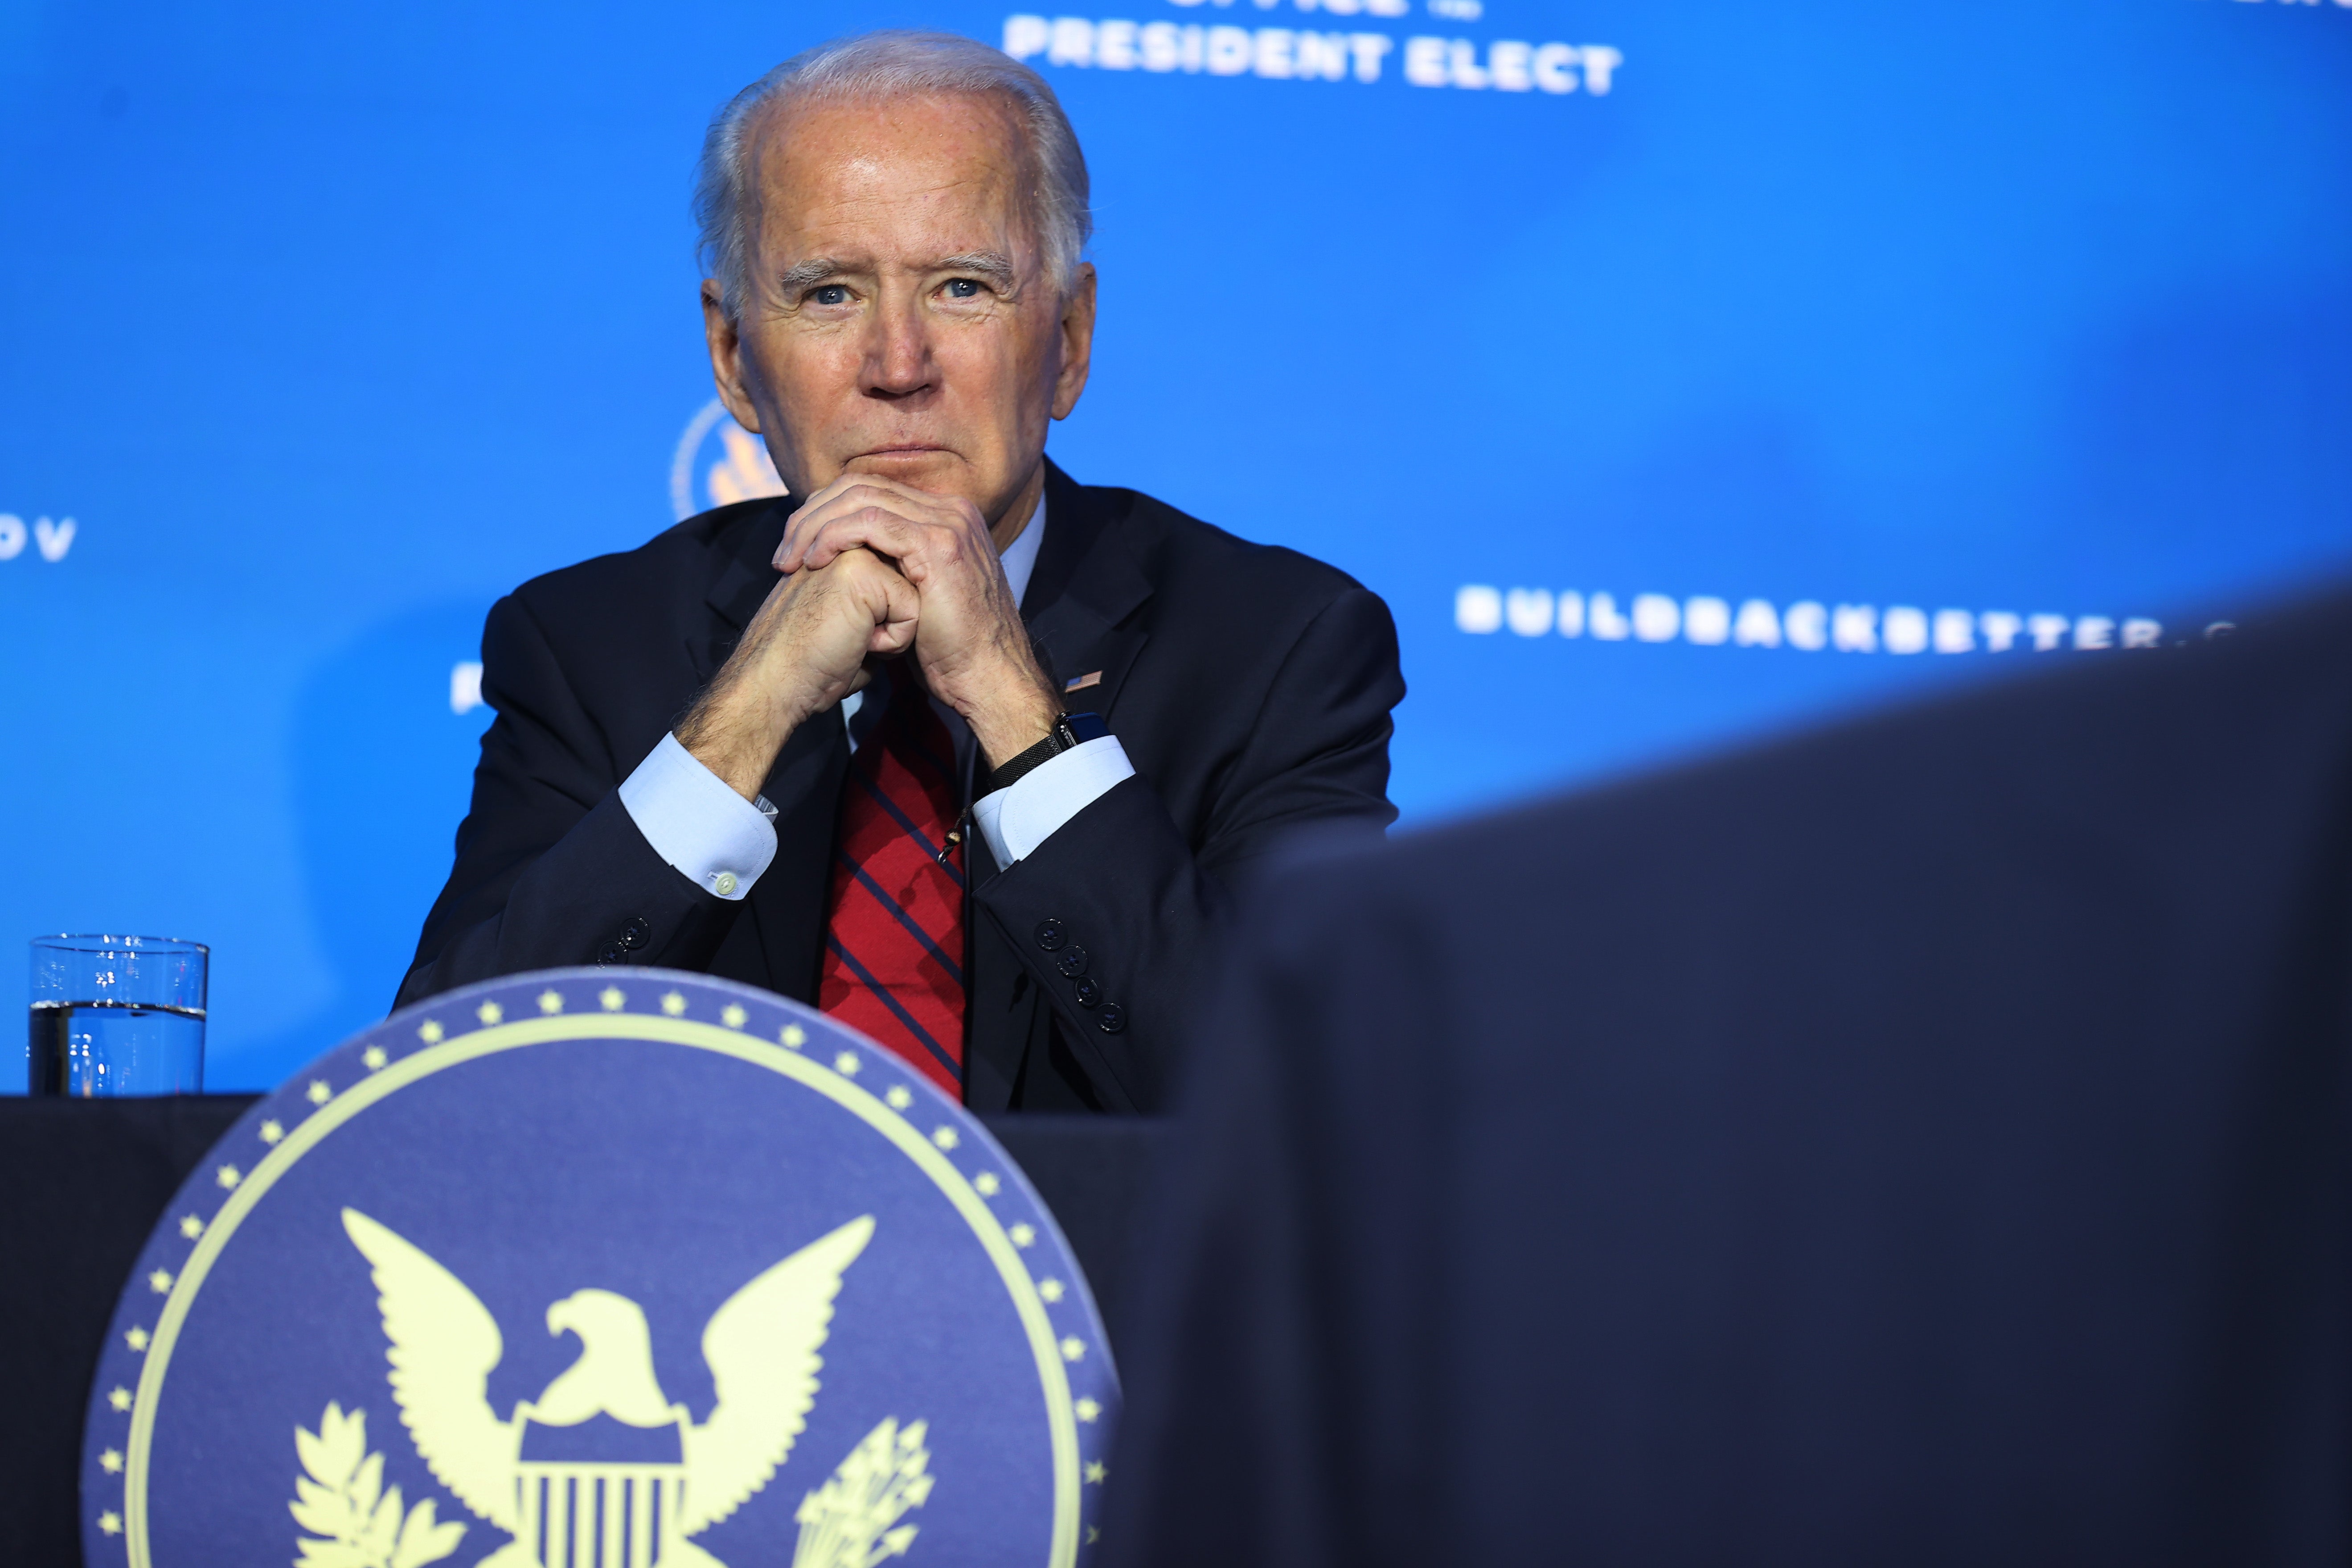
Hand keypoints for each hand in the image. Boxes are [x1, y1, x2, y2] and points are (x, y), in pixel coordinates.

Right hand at [675, 546, 917, 798]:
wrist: (774, 682)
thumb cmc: (808, 664)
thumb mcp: (844, 623)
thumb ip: (874, 604)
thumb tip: (909, 605)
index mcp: (836, 554)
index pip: (896, 581)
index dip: (882, 620)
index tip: (841, 635)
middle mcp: (844, 545)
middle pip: (908, 584)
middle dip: (889, 622)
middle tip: (845, 639)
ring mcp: (852, 552)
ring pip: (913, 595)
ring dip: (891, 631)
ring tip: (851, 640)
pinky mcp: (865, 572)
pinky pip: (911, 610)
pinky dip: (892, 640)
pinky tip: (857, 644)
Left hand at [775, 473, 1061, 766]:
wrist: (988, 680)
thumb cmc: (950, 653)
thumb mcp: (916, 598)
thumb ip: (892, 568)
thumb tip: (847, 560)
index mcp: (946, 517)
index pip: (872, 489)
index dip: (826, 511)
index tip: (796, 546)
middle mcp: (950, 510)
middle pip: (862, 485)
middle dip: (813, 514)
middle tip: (783, 552)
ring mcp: (947, 523)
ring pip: (860, 497)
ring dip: (815, 525)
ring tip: (791, 558)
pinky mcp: (937, 544)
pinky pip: (869, 522)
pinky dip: (834, 536)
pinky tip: (814, 560)